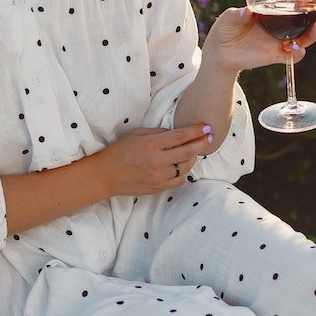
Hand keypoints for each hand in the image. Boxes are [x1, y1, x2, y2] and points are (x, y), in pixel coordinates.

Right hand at [96, 124, 212, 196]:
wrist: (106, 175)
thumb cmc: (119, 151)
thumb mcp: (136, 134)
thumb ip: (157, 132)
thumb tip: (175, 132)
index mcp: (151, 144)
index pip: (179, 136)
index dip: (195, 131)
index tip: (206, 127)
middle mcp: (157, 160)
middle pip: (187, 151)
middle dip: (201, 143)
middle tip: (210, 137)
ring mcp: (158, 176)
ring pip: (185, 166)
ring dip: (193, 157)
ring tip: (195, 150)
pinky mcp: (158, 187)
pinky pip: (179, 180)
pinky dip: (184, 171)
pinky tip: (184, 165)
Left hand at [203, 0, 315, 74]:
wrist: (219, 52)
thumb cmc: (224, 29)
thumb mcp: (227, 18)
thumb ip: (236, 14)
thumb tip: (246, 12)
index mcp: (269, 13)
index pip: (289, 4)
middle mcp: (277, 26)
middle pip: (302, 20)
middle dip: (315, 15)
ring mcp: (278, 41)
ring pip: (302, 38)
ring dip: (311, 35)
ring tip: (314, 30)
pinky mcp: (275, 56)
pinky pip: (292, 56)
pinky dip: (298, 53)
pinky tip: (295, 48)